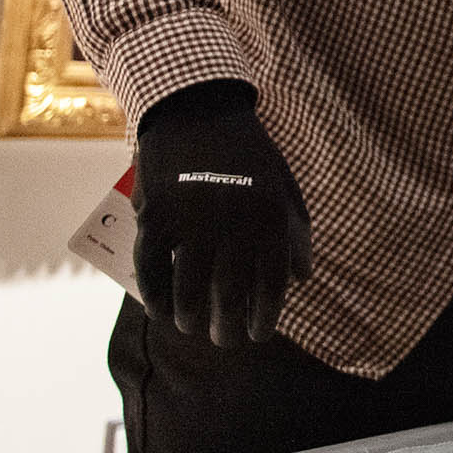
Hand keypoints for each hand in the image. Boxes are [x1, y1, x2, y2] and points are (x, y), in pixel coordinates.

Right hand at [134, 80, 312, 345]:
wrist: (197, 112)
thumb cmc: (248, 155)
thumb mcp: (284, 188)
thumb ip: (296, 233)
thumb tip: (301, 279)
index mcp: (269, 218)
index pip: (271, 284)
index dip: (265, 316)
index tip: (259, 335)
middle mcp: (233, 224)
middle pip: (229, 294)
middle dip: (227, 326)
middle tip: (224, 340)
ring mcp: (191, 221)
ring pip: (188, 288)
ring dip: (190, 317)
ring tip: (193, 328)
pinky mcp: (155, 216)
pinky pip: (151, 269)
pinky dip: (155, 295)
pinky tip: (162, 310)